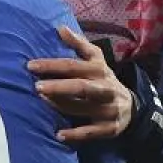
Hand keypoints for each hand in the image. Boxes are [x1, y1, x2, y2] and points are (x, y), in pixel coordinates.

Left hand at [27, 27, 134, 142]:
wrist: (131, 108)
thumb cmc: (103, 80)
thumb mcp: (96, 61)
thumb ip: (79, 44)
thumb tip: (60, 28)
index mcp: (100, 70)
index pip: (74, 66)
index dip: (53, 65)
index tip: (31, 65)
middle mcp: (106, 89)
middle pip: (81, 87)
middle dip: (58, 86)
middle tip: (36, 86)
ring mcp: (109, 109)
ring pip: (82, 108)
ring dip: (61, 106)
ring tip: (42, 102)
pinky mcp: (109, 128)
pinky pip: (91, 132)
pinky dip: (75, 134)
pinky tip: (59, 134)